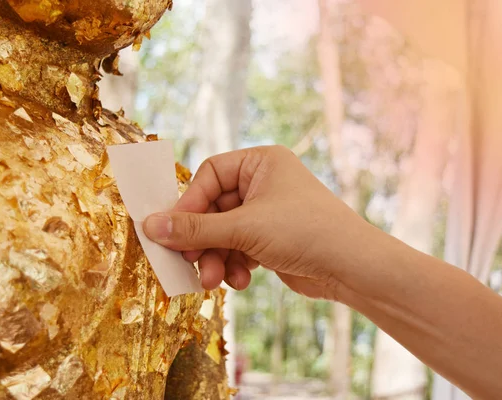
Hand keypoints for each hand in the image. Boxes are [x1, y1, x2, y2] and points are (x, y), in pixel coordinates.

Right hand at [143, 145, 367, 299]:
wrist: (352, 268)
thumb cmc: (304, 231)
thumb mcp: (245, 229)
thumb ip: (196, 229)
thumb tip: (150, 226)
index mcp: (261, 163)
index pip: (209, 175)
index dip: (188, 204)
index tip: (171, 231)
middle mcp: (263, 183)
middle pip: (213, 208)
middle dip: (202, 240)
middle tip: (189, 262)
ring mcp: (267, 212)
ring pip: (224, 233)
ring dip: (216, 258)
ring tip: (214, 280)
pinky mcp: (271, 239)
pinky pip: (238, 248)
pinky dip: (234, 265)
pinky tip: (241, 281)